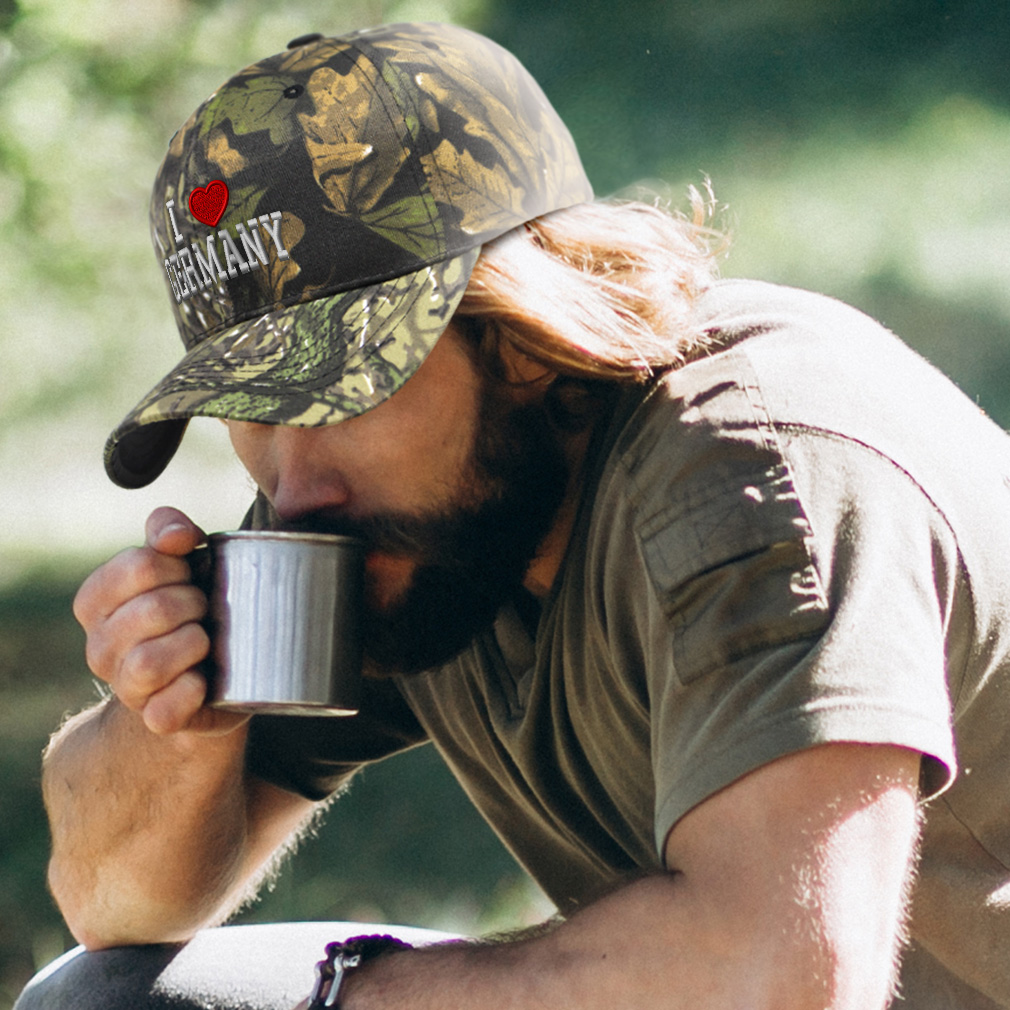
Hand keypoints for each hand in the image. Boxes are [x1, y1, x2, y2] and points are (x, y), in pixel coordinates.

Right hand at [74, 506, 245, 735]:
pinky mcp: (155, 719)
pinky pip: (165, 709)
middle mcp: (99, 647)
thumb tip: (177, 533)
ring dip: (195, 643)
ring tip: (206, 640)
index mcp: (96, 602)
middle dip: (194, 603)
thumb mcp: (179, 563)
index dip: (178, 565)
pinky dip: (191, 690)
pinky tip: (204, 678)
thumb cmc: (189, 608)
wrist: (204, 676)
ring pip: (150, 662)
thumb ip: (169, 533)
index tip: (191, 575)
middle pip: (154, 609)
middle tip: (206, 608)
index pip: (138, 565)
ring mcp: (123, 687)